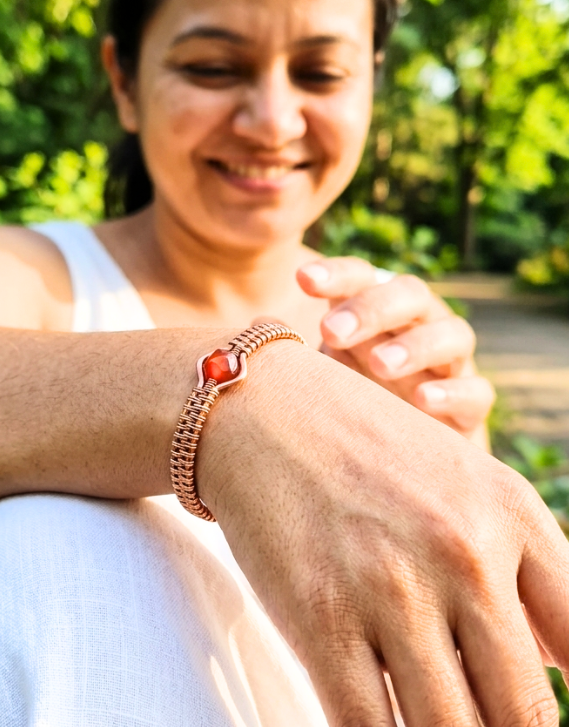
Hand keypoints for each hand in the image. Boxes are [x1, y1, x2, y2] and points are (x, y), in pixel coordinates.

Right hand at [198, 343, 568, 726]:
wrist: (261, 409)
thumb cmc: (361, 445)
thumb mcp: (464, 479)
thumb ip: (522, 570)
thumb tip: (560, 667)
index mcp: (511, 513)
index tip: (536, 718)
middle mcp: (464, 551)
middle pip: (525, 713)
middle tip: (476, 720)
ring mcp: (391, 587)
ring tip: (429, 720)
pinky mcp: (321, 616)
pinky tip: (379, 726)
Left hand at [297, 256, 494, 445]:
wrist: (397, 458)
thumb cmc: (347, 401)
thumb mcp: (320, 373)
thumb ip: (296, 351)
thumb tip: (257, 328)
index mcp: (377, 309)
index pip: (362, 277)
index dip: (336, 274)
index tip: (303, 279)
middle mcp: (419, 325)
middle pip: (410, 294)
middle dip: (371, 308)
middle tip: (331, 330)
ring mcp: (450, 363)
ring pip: (452, 334)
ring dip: (415, 346)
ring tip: (379, 364)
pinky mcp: (472, 406)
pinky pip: (475, 391)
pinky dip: (452, 393)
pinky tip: (422, 401)